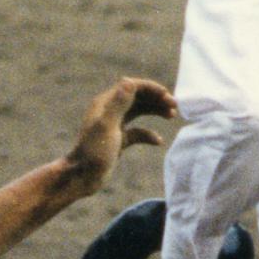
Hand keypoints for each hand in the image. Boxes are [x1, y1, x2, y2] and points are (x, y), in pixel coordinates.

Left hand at [66, 77, 176, 195]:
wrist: (83, 177)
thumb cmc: (94, 152)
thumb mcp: (107, 126)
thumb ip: (118, 104)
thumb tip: (129, 80)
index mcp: (106, 103)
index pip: (132, 87)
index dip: (152, 89)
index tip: (168, 97)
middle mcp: (110, 111)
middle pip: (138, 97)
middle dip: (157, 99)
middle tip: (175, 106)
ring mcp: (114, 125)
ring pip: (139, 112)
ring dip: (155, 111)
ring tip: (172, 115)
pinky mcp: (118, 140)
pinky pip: (137, 132)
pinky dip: (148, 134)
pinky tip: (158, 141)